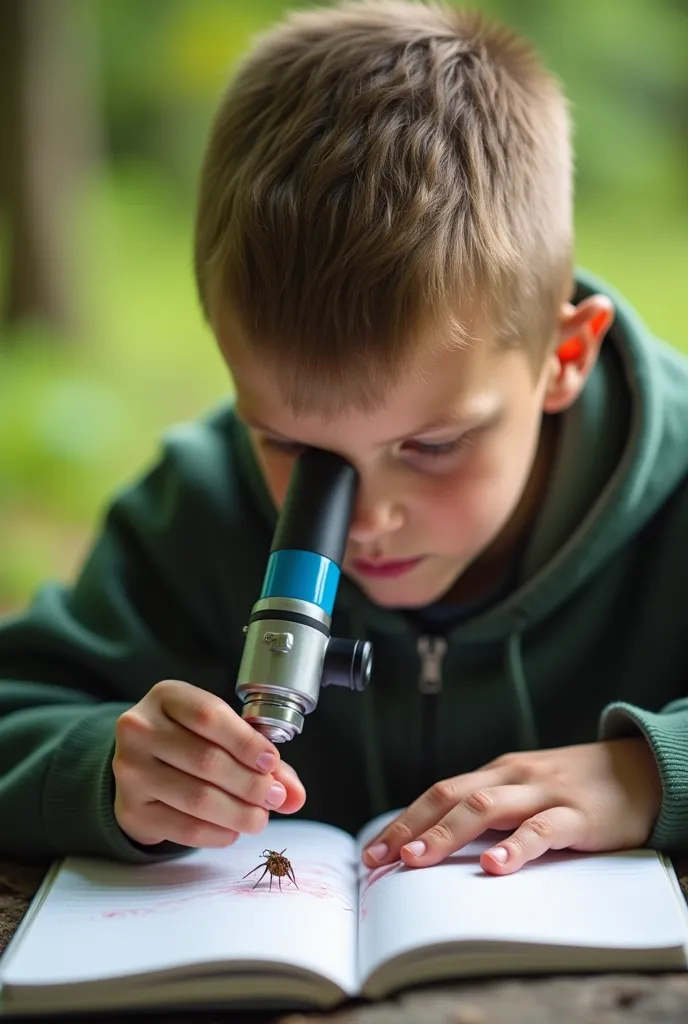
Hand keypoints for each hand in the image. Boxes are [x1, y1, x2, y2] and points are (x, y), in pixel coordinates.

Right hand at [113, 679, 305, 846]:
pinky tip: (233, 831)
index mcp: (166, 697)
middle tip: (276, 798)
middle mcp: (140, 729)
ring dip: (238, 813)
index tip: (272, 762)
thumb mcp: (220, 731)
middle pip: (206, 760)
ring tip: (260, 818)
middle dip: (250, 783)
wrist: (139, 766)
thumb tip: (295, 795)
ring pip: (197, 798)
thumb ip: (261, 757)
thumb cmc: (189, 740)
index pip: (210, 717)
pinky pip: (183, 828)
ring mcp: (130, 770)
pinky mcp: (131, 809)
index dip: (247, 742)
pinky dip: (217, 833)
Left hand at [362, 738, 661, 874]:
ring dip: (447, 834)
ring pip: (486, 808)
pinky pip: (542, 831)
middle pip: (451, 797)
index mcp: (496, 773)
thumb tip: (438, 842)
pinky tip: (494, 866)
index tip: (373, 850)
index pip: (439, 793)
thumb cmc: (574, 787)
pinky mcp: (578, 815)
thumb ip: (490, 811)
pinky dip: (515, 847)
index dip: (403, 820)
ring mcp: (544, 793)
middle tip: (380, 858)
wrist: (638, 770)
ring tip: (418, 860)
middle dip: (411, 828)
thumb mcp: (526, 791)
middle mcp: (513, 777)